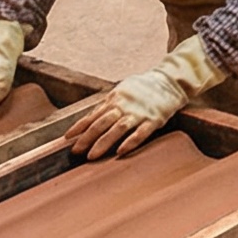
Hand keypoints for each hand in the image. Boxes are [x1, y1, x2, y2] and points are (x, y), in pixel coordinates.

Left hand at [69, 36, 224, 158]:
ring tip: (91, 156)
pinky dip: (130, 142)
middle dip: (87, 138)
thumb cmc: (143, 87)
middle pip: (102, 123)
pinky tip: (120, 152)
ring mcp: (139, 113)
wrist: (170, 81)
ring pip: (118, 129)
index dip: (79, 127)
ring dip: (103, 143)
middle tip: (75, 151)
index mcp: (115, 98)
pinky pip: (141, 133)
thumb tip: (87, 120)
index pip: (93, 115)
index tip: (67, 138)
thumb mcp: (121, 90)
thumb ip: (106, 105)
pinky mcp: (154, 120)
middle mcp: (125, 105)